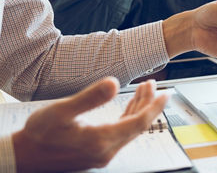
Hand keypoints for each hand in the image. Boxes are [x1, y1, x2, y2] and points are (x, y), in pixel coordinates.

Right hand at [13, 78, 168, 172]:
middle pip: (138, 124)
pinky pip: (122, 131)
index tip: (166, 93)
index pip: (139, 122)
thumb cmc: (41, 134)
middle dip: (149, 103)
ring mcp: (103, 152)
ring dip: (140, 107)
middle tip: (152, 83)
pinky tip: (130, 104)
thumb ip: (89, 98)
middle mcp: (107, 149)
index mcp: (101, 140)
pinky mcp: (98, 150)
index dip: (155, 107)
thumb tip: (114, 83)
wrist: (26, 157)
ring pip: (131, 127)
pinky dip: (129, 116)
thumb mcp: (61, 111)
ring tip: (144, 88)